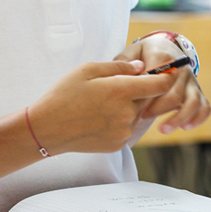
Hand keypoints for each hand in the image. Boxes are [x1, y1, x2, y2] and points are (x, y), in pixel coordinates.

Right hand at [29, 60, 175, 153]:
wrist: (47, 129)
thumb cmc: (64, 95)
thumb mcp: (88, 70)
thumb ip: (119, 66)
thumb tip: (142, 68)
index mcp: (122, 91)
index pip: (160, 84)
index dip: (164, 77)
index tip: (160, 73)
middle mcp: (127, 113)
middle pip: (147, 99)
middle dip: (138, 92)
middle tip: (113, 89)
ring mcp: (124, 132)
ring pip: (136, 114)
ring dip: (127, 108)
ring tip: (101, 105)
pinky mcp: (118, 144)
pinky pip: (127, 129)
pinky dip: (119, 122)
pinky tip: (98, 119)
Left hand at [115, 34, 210, 133]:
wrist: (166, 47)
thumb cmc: (145, 53)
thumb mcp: (133, 50)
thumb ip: (124, 62)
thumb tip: (125, 76)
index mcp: (164, 59)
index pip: (159, 80)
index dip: (147, 96)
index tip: (134, 105)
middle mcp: (181, 70)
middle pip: (175, 95)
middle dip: (158, 110)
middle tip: (142, 117)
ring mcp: (191, 81)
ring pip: (193, 102)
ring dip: (179, 118)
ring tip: (163, 129)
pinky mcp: (197, 91)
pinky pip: (205, 106)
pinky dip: (198, 118)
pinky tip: (185, 127)